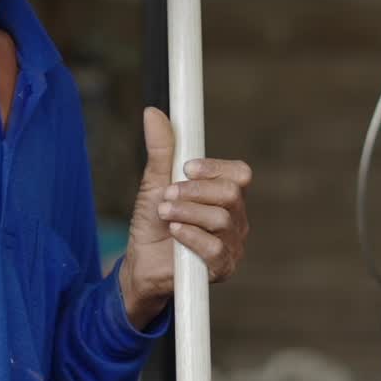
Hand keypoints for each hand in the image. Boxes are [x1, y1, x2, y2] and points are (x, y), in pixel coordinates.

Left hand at [120, 107, 250, 327]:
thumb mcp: (155, 183)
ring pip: (221, 219)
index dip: (215, 167)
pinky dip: (190, 235)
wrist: (141, 265)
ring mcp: (232, 244)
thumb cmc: (153, 224)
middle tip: (167, 196)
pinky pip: (216, 247)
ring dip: (186, 212)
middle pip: (232, 193)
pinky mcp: (223, 268)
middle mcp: (235, 218)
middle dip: (194, 190)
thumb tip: (152, 112)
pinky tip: (174, 233)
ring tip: (163, 214)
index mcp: (225, 196)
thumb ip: (161, 151)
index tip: (186, 167)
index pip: (239, 173)